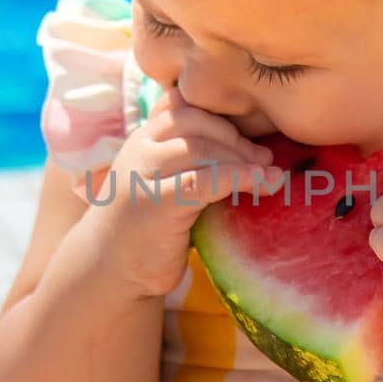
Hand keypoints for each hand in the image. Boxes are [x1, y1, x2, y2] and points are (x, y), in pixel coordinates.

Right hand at [81, 87, 281, 299]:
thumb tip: (243, 140)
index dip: (221, 119)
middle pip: (196, 124)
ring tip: (271, 175)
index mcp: (142, 140)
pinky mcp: (157, 202)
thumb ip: (186, 159)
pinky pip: (206, 180)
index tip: (249, 139)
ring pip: (202, 149)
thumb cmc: (148, 229)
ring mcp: (144, 175)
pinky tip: (264, 183)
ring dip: (244, 160)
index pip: (184, 107)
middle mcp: (139, 150)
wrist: (112, 273)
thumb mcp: (164, 183)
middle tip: (266, 157)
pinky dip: (241, 177)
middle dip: (237, 139)